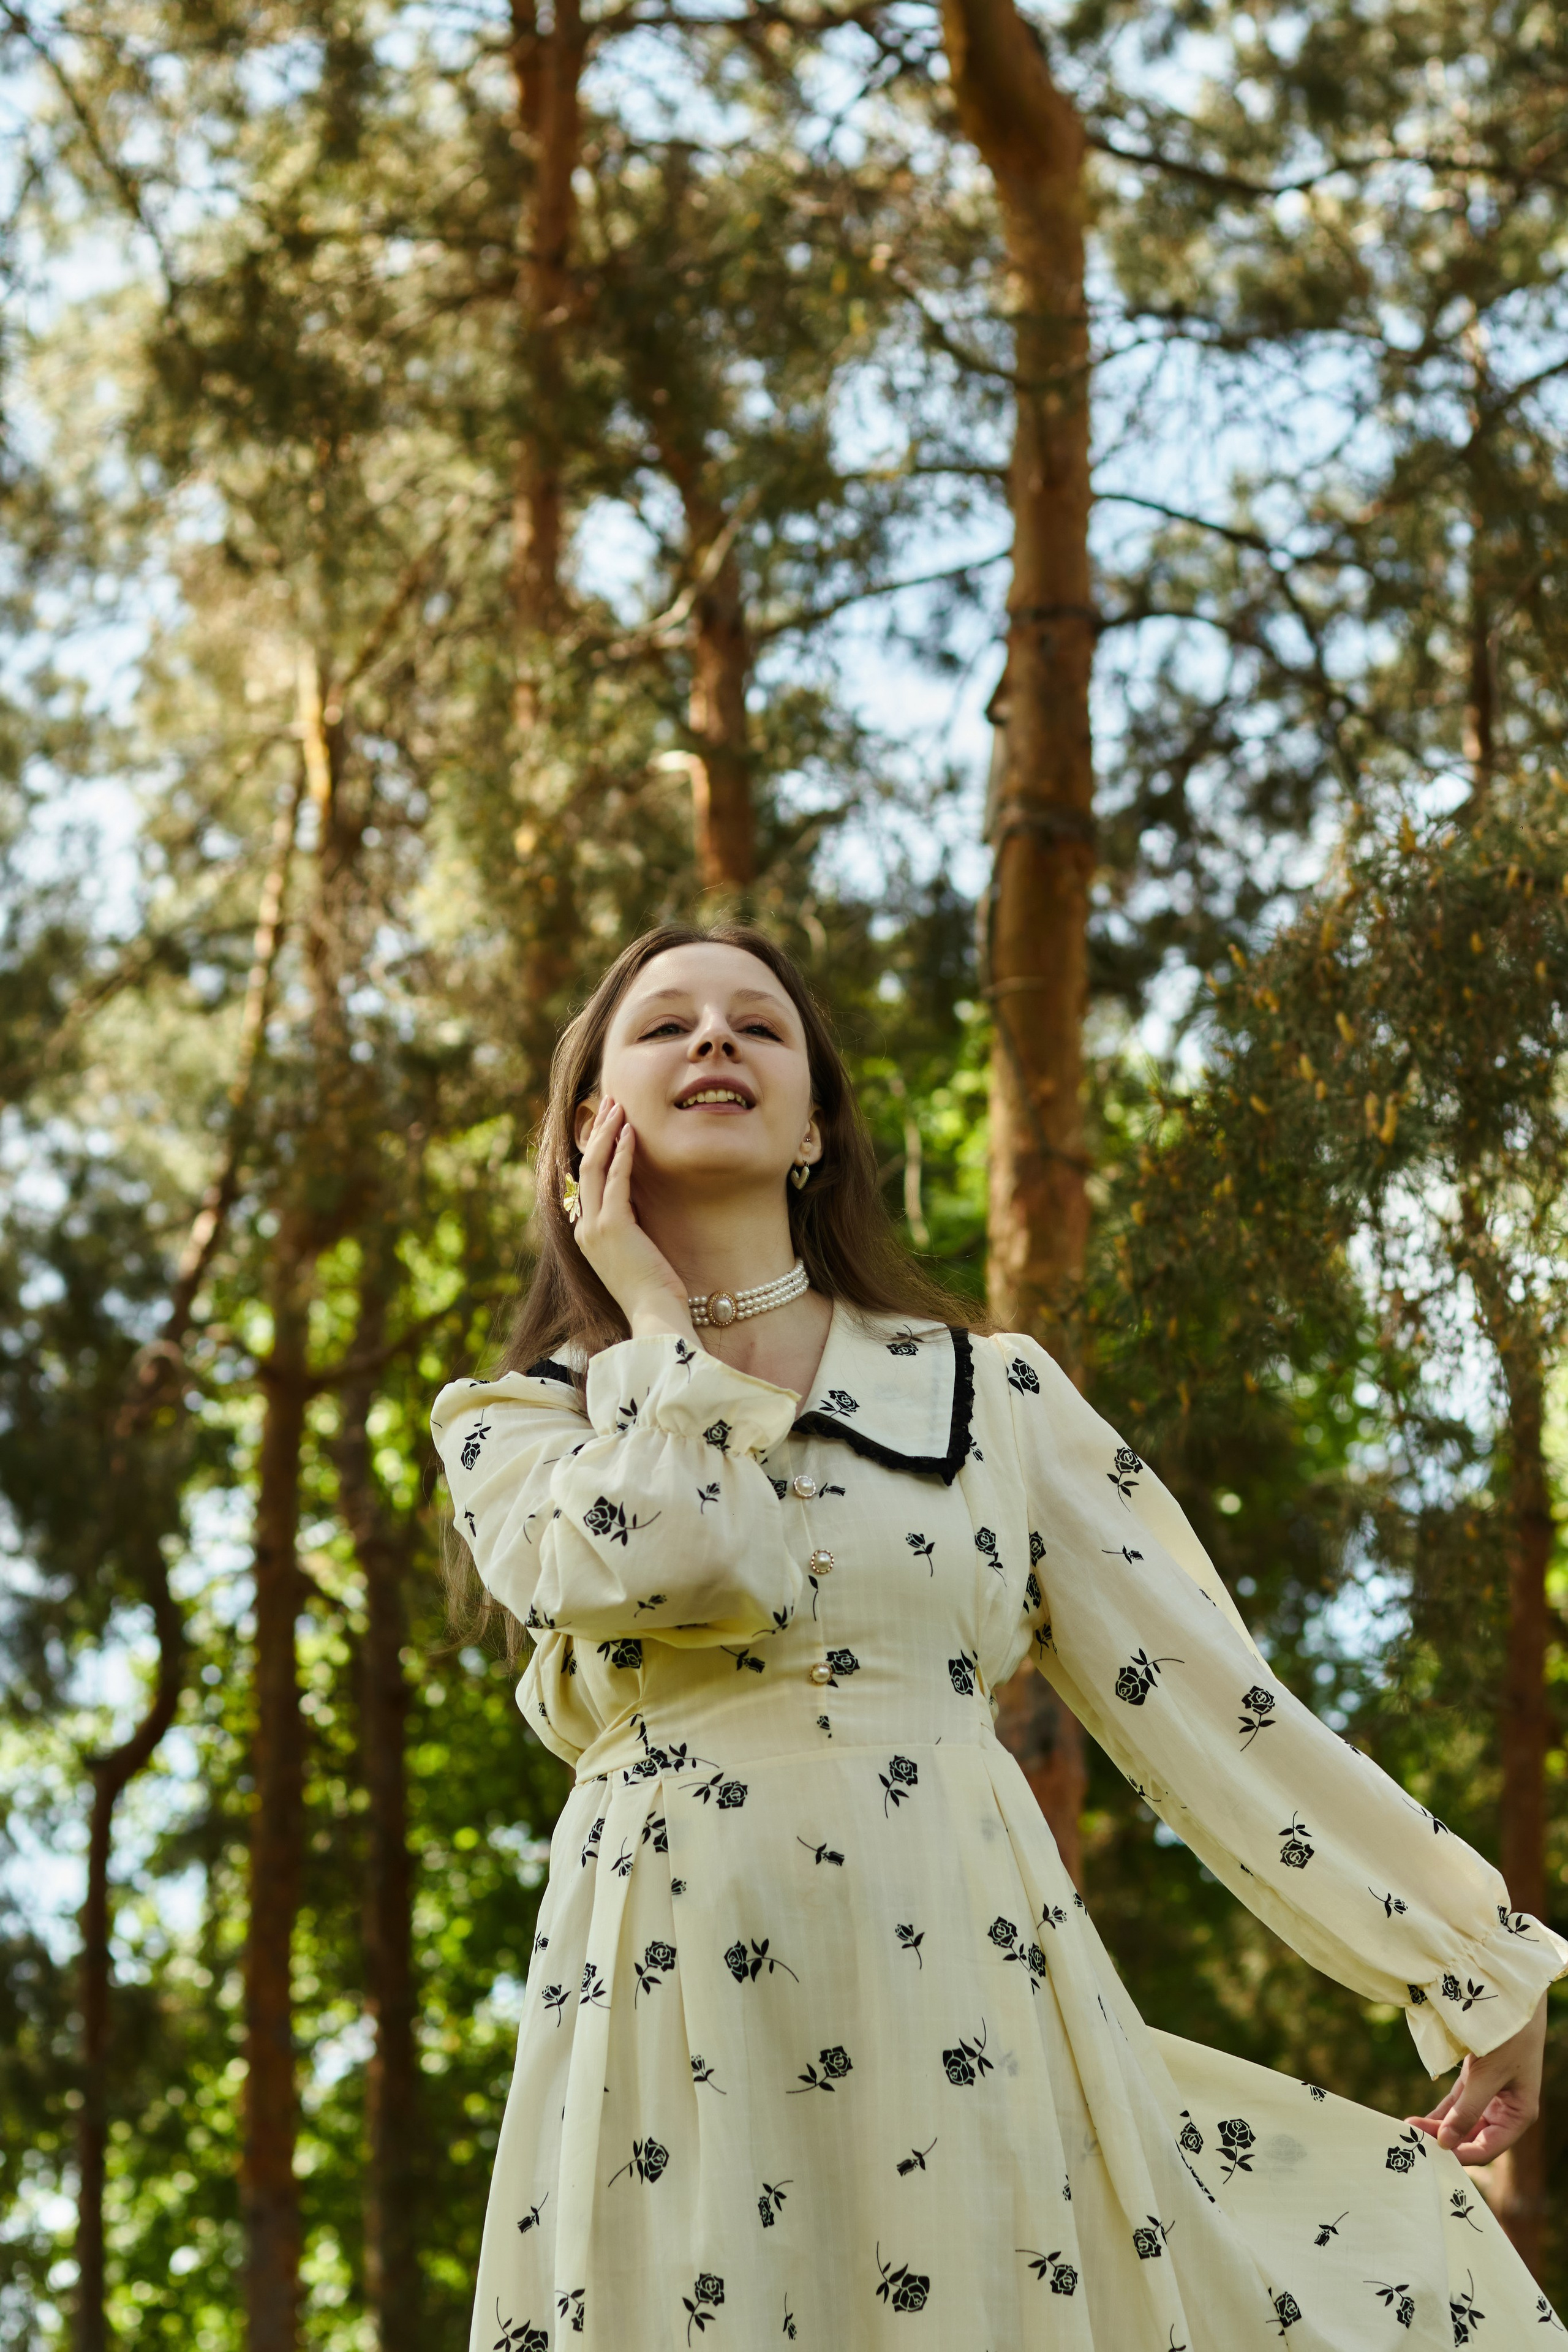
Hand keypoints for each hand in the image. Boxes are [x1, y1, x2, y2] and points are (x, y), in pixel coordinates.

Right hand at [569, 1097, 693, 1337]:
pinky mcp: (613, 1227)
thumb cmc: (654, 1290)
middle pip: (584, 1167)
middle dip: (597, 1131)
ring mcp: (594, 1228)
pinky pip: (616, 1181)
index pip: (587, 1181)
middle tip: (610, 1102)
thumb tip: (638, 1201)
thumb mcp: (636, 1250)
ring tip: (619, 1107)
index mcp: (587, 1234)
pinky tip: (632, 1133)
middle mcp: (584, 1229)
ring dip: (607, 1134)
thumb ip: (630, 1225)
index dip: (596, 1148)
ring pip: (594, 1168)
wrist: (655, 1315)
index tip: (609, 1123)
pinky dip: (623, 1154)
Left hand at [1406, 1992, 1546, 2163]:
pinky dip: (1441, 2112)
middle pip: (1473, 2136)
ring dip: (1439, 2125)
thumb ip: (1467, 2111)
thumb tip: (1444, 2143)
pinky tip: (1421, 2119)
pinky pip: (1458, 2103)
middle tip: (1413, 2138)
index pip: (1488, 2147)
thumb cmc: (1508, 2038)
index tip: (1432, 2154)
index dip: (1461, 2154)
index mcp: (1518, 2115)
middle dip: (1444, 2138)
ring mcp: (1491, 2094)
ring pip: (1463, 2120)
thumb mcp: (1487, 2076)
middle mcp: (1506, 2109)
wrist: (1509, 1998)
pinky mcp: (1477, 2079)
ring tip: (1410, 2128)